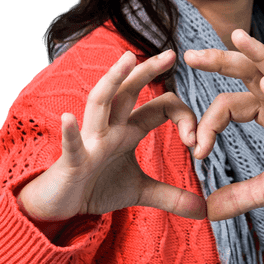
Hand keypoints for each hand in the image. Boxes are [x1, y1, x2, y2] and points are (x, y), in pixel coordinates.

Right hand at [17, 50, 205, 225]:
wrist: (60, 206)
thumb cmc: (95, 188)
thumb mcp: (140, 192)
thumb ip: (172, 196)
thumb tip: (203, 210)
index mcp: (127, 130)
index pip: (159, 107)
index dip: (183, 118)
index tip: (198, 141)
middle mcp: (109, 128)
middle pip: (128, 91)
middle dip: (147, 71)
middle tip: (171, 53)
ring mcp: (89, 141)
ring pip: (100, 103)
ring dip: (113, 81)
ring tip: (127, 59)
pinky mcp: (72, 162)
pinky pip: (71, 145)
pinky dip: (70, 133)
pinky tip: (68, 119)